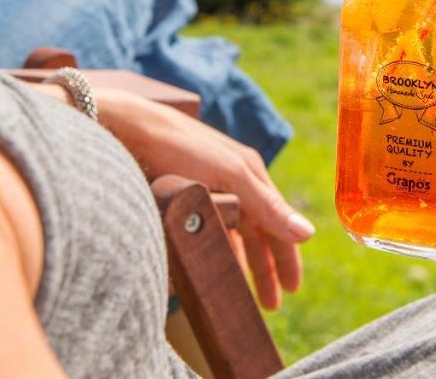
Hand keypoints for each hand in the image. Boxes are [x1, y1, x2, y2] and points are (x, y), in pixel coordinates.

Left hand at [96, 90, 313, 309]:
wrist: (128, 130)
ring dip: (238, 264)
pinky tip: (206, 268)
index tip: (292, 289)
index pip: (278, 223)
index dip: (286, 257)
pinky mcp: (181, 198)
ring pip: (230, 235)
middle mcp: (232, 183)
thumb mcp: (230, 175)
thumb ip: (268, 206)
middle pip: (256, 233)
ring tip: (238, 293)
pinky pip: (204, 231)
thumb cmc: (182, 146)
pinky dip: (211, 252)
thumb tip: (307, 233)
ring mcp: (206, 191)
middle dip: (265, 268)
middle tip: (270, 305)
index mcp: (249, 175)